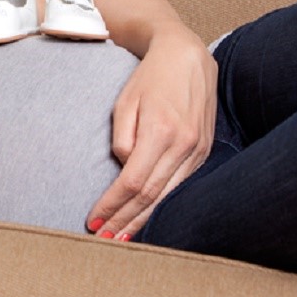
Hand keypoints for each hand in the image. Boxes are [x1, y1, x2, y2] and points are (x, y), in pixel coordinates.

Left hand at [86, 28, 217, 239]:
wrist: (186, 56)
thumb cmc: (148, 78)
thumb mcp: (125, 103)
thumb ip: (122, 140)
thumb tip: (123, 173)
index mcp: (161, 130)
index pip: (133, 182)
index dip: (112, 206)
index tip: (93, 220)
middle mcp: (184, 144)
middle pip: (150, 196)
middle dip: (124, 221)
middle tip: (102, 240)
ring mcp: (198, 150)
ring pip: (168, 197)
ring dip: (143, 221)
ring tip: (120, 238)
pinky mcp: (204, 152)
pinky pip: (181, 187)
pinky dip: (162, 206)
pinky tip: (146, 218)